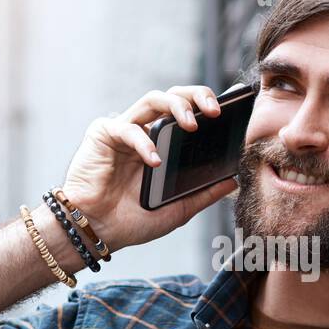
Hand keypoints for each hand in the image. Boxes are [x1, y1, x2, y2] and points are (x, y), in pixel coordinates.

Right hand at [58, 85, 239, 254]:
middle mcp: (144, 131)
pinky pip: (127, 128)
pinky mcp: (103, 135)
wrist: (96, 232)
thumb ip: (203, 194)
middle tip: (215, 110)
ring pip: (152, 99)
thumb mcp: (177, 210)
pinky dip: (144, 142)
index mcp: (162, 145)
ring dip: (176, 107)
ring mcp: (123, 130)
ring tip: (192, 125)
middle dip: (196, 96)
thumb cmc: (131, 221)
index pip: (188, 113)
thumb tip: (232, 181)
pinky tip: (154, 160)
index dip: (207, 107)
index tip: (229, 114)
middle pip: (173, 96)